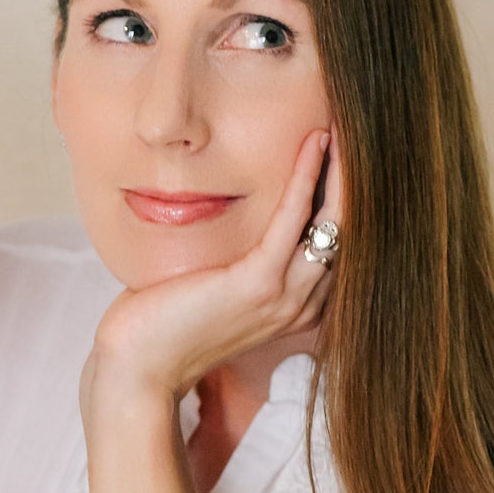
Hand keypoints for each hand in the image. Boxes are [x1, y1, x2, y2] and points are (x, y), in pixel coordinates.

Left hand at [79, 127, 341, 420]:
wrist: (137, 367)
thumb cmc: (166, 323)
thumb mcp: (215, 286)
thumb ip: (240, 259)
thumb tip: (237, 212)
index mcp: (296, 305)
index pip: (338, 242)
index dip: (346, 195)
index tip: (348, 150)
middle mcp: (302, 304)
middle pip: (347, 229)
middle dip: (355, 177)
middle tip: (356, 127)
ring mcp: (284, 297)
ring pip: (334, 222)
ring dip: (342, 169)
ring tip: (343, 124)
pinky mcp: (257, 285)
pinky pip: (293, 220)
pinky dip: (307, 177)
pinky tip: (314, 144)